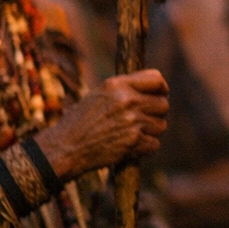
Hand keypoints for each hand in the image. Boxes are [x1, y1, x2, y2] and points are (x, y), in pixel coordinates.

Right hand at [39, 70, 168, 178]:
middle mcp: (126, 100)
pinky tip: (129, 146)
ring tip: (130, 134)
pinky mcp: (133, 142)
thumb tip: (157, 89)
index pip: (157, 79)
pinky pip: (155, 144)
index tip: (160, 95)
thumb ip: (126, 89)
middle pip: (164, 104)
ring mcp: (131, 121)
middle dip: (156, 114)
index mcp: (117, 85)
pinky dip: (145, 148)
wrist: (65, 147)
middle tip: (141, 120)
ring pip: (161, 125)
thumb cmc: (81, 121)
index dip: (162, 89)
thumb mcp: (99, 94)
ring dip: (150, 132)